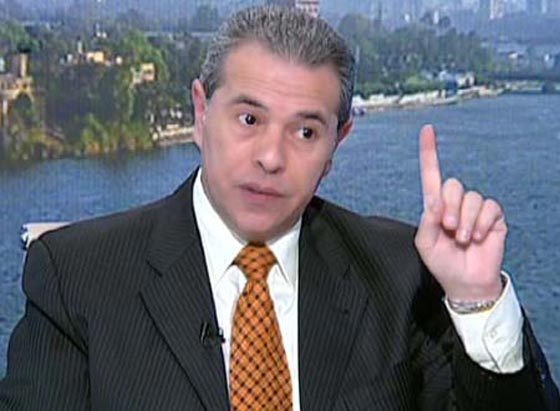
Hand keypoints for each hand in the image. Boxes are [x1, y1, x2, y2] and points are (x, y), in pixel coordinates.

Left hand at [414, 125, 506, 301]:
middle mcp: (455, 203)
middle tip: (448, 228)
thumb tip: (436, 201)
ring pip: (471, 197)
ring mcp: (475, 209)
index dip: (429, 152)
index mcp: (435, 206)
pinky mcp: (493, 217)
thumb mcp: (425, 243)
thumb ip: (427, 219)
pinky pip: (488, 208)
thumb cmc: (443, 262)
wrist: (466, 282)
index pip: (432, 175)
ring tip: (463, 239)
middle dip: (449, 207)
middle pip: (452, 185)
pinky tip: (477, 237)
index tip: (427, 129)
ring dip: (465, 220)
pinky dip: (480, 224)